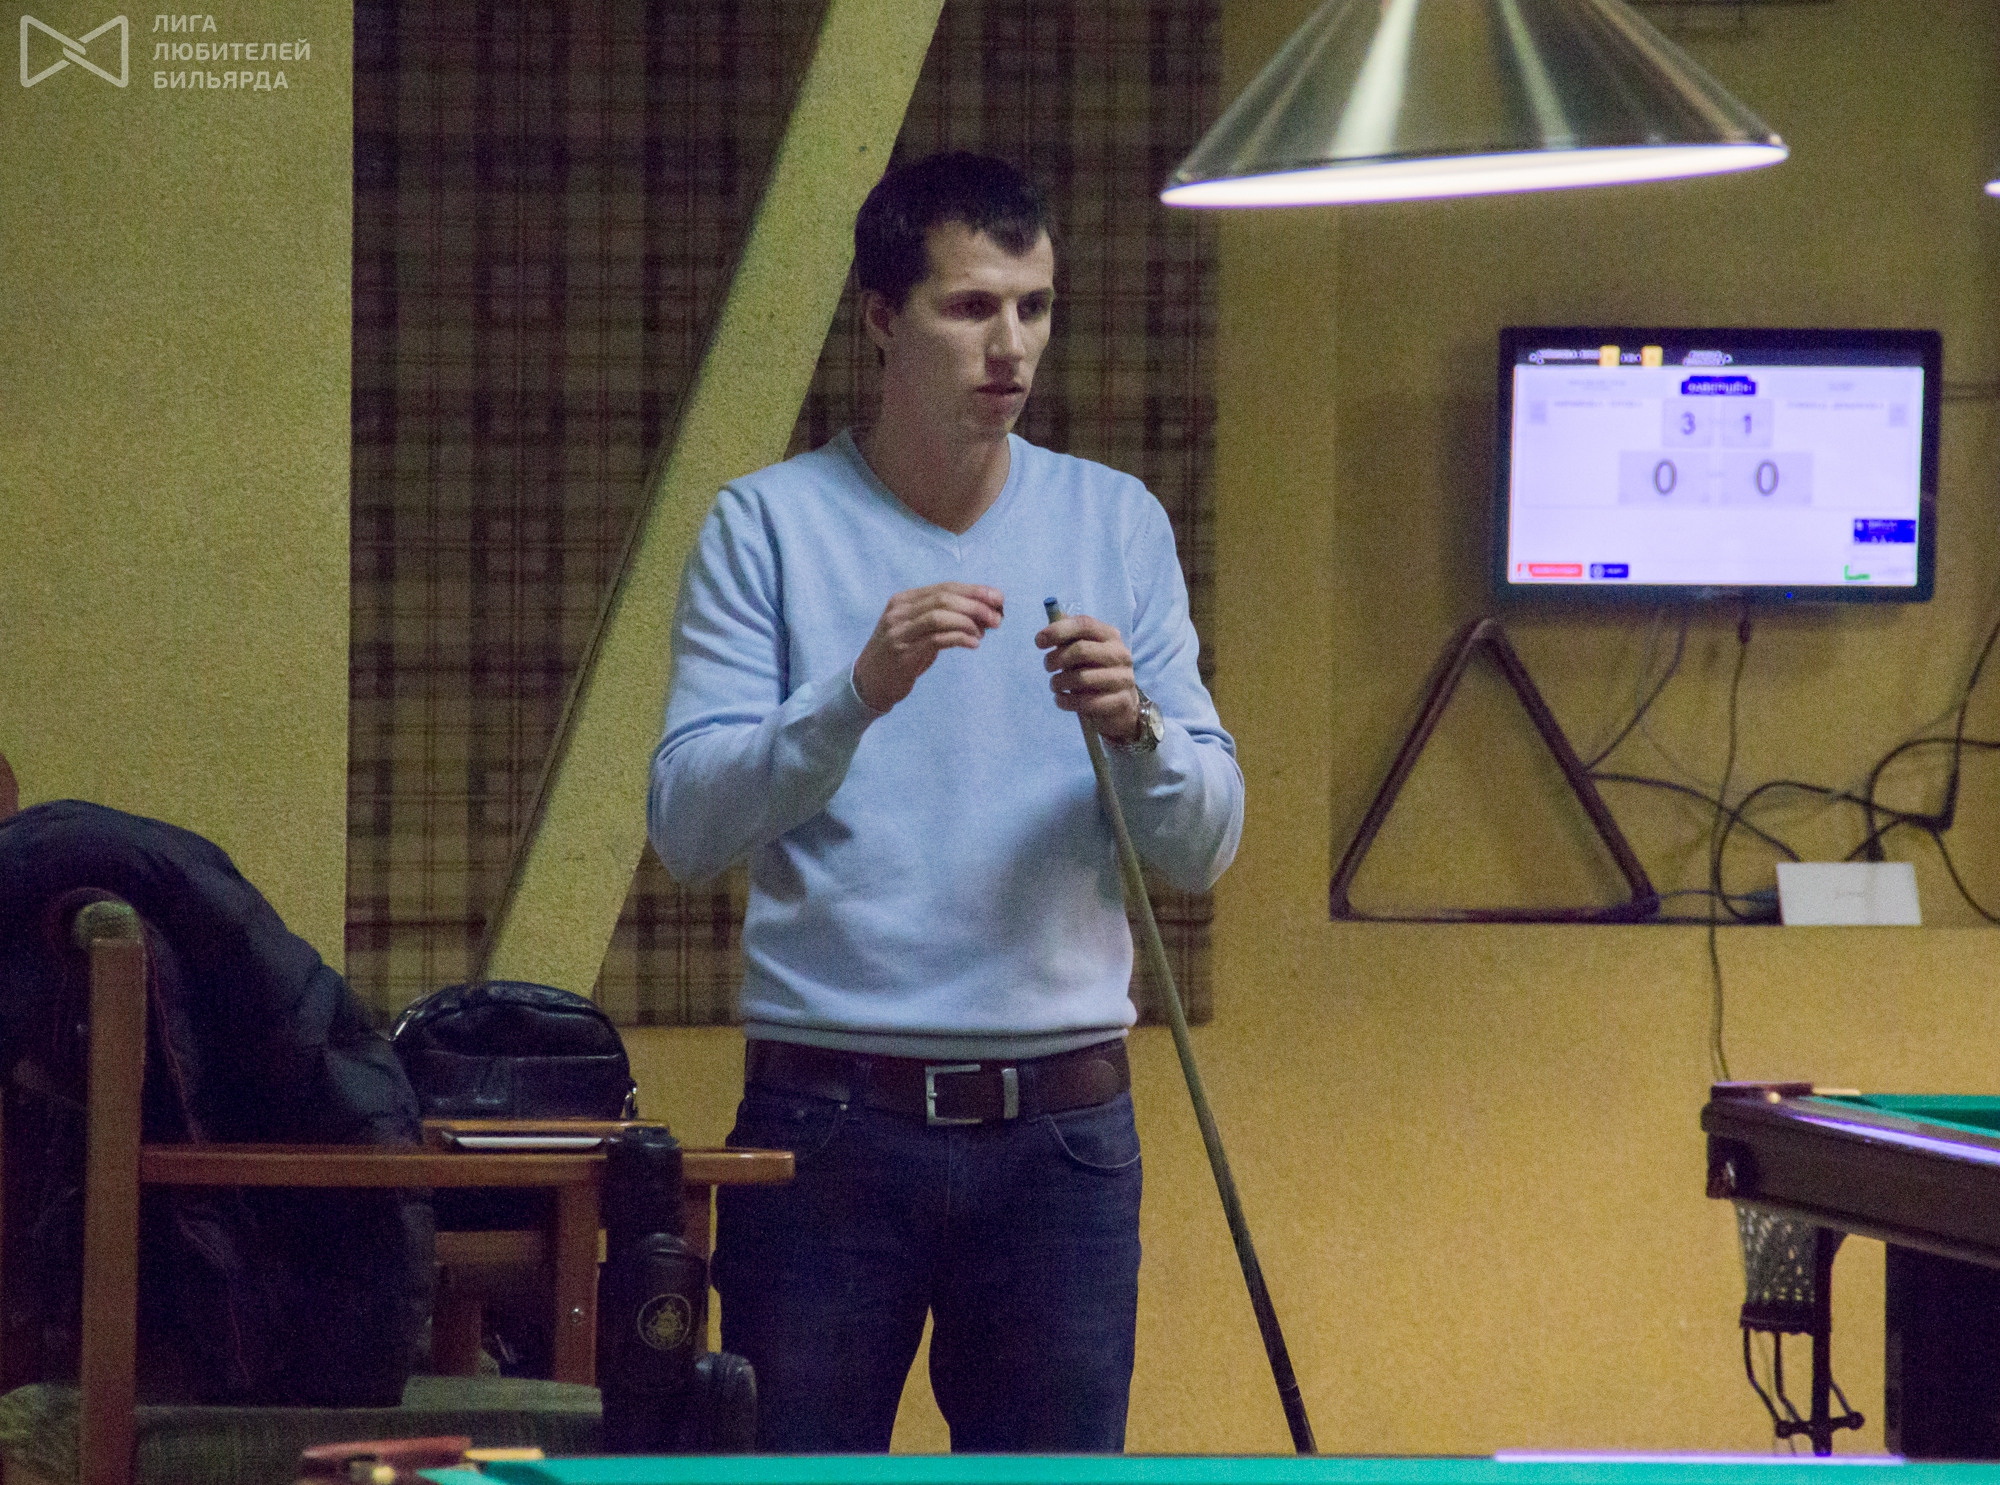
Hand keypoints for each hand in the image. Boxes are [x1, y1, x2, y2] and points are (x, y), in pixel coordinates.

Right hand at [852, 583, 1004, 711]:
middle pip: (943, 599)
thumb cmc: (901, 653)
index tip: (998, 598)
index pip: (944, 587)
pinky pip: (937, 640)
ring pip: (939, 616)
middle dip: (975, 605)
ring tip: (986, 631)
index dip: (974, 590)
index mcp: (903, 600)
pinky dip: (960, 639)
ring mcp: (900, 632)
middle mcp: (899, 612)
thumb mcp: (917, 628)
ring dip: (969, 622)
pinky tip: (974, 643)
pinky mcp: (904, 654)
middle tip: (998, 617)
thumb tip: (985, 614)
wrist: (869, 681)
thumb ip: (944, 617)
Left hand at [1035, 612, 1140, 741]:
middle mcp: (1120, 654)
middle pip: (1080, 650)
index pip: (1084, 624)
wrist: (1122, 704)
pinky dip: (1066, 701)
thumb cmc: (1095, 672)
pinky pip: (1086, 702)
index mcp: (1110, 636)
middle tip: (1047, 667)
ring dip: (1059, 683)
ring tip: (1055, 685)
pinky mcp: (1120, 702)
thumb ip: (1069, 636)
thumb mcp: (1084, 651)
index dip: (1058, 630)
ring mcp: (1123, 679)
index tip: (1039, 642)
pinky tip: (1061, 700)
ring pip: (1081, 678)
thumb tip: (1050, 620)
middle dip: (1056, 659)